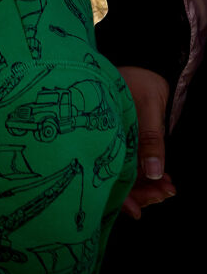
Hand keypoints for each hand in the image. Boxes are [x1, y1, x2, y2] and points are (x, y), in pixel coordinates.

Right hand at [120, 66, 176, 217]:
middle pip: (116, 176)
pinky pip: (135, 164)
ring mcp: (117, 141)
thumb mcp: (147, 107)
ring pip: (127, 173)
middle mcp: (107, 140)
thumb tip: (154, 172)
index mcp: (104, 131)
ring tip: (169, 189)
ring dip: (148, 185)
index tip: (138, 211)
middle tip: (165, 195)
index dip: (120, 194)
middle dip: (141, 192)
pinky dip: (150, 175)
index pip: (107, 170)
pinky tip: (164, 179)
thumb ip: (150, 139)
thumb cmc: (140, 79)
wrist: (144, 62)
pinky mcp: (127, 141)